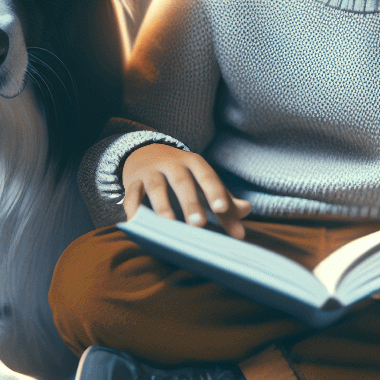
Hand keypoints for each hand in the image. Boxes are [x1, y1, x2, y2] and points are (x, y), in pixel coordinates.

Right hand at [122, 144, 253, 239]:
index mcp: (195, 163)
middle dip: (190, 203)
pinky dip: (133, 209)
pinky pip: (132, 195)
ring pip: (155, 187)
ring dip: (162, 205)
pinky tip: (137, 224)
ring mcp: (151, 172)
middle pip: (182, 182)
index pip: (207, 176)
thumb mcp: (204, 183)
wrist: (146, 154)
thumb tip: (247, 212)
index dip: (215, 192)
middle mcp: (172, 164)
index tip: (222, 208)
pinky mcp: (133, 182)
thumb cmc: (184, 176)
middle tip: (199, 224)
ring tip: (169, 225)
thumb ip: (226, 200)